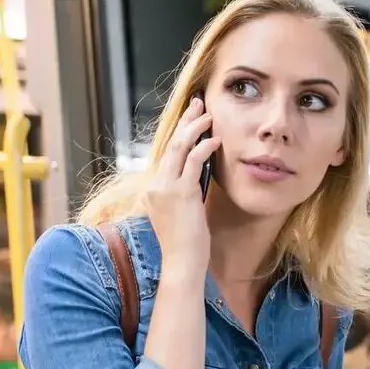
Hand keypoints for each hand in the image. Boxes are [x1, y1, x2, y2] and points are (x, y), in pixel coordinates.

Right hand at [146, 97, 219, 277]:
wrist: (182, 264)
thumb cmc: (185, 245)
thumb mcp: (180, 214)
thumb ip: (184, 193)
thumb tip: (198, 175)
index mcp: (153, 190)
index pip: (166, 154)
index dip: (180, 133)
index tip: (191, 119)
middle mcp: (156, 186)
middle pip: (170, 144)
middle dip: (186, 121)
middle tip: (199, 104)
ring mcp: (166, 189)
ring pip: (179, 147)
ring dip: (195, 128)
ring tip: (209, 115)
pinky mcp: (182, 193)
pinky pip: (194, 161)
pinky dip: (204, 147)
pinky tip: (216, 139)